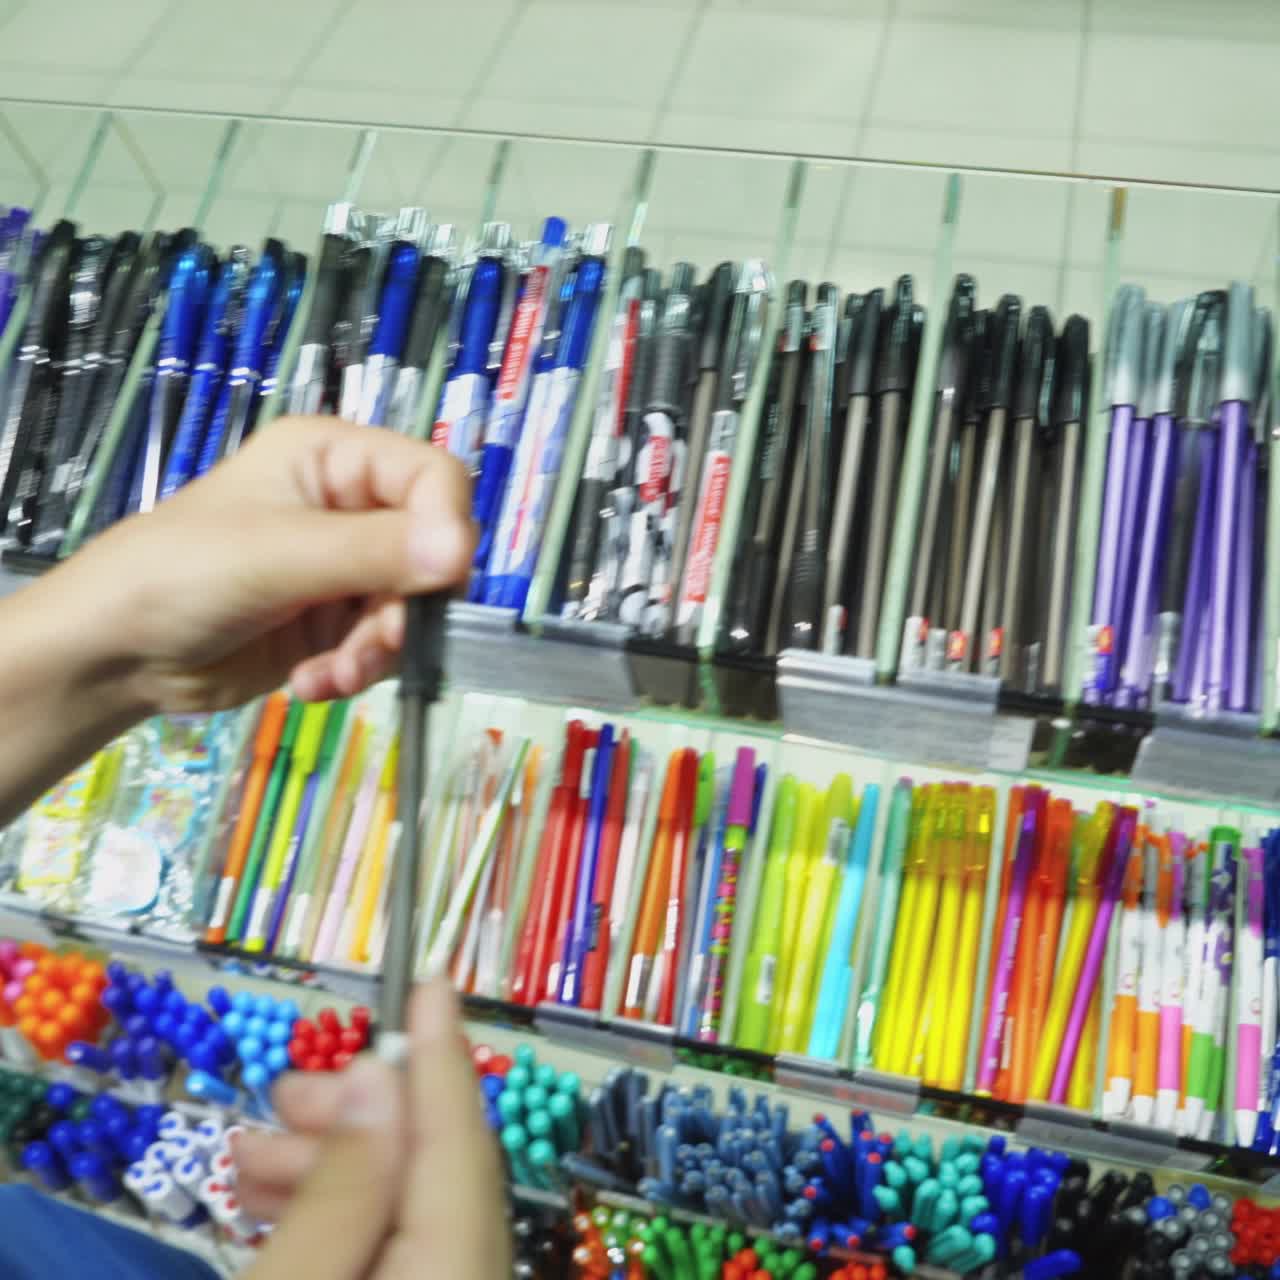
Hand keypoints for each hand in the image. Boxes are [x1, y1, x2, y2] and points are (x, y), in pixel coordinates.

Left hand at [59, 415, 473, 716]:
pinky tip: (313, 684)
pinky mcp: (333, 623)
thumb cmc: (180, 575)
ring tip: (331, 675)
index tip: (440, 583)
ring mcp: (342, 570)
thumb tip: (466, 550)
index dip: (447, 527)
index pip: (432, 477)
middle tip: (375, 644)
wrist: (112, 656)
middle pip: (431, 552)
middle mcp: (348, 508)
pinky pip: (382, 647)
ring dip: (378, 651)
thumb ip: (374, 551)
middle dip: (406, 608)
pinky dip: (357, 671)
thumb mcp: (277, 555)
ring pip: (411, 609)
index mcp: (333, 459)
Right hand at [244, 982, 507, 1279]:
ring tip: (253, 1154)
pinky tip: (279, 1199)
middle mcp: (475, 1279)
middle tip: (287, 1093)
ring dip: (337, 1165)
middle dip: (364, 1112)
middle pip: (438, 1167)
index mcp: (457, 1271)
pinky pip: (401, 1245)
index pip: (458, 1142)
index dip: (438, 1056)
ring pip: (414, 1203)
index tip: (432, 981)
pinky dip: (346, 1214)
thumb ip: (340, 1187)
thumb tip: (375, 1075)